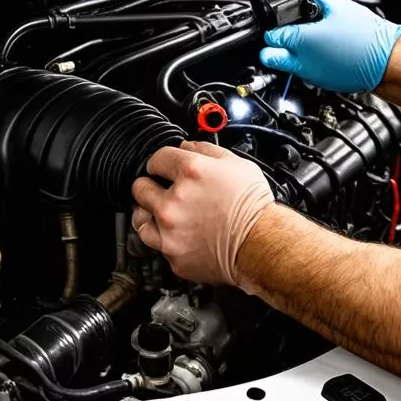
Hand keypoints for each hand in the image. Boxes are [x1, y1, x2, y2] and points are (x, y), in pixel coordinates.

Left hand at [131, 141, 273, 286]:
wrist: (260, 243)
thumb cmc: (252, 206)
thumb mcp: (237, 163)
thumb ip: (206, 150)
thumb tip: (187, 146)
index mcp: (190, 172)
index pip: (156, 158)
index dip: (160, 161)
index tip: (162, 167)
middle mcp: (174, 201)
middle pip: (140, 187)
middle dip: (150, 184)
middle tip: (159, 188)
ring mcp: (170, 230)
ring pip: (139, 217)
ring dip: (148, 212)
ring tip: (163, 212)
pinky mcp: (172, 254)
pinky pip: (156, 242)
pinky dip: (163, 236)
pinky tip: (176, 231)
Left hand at [259, 0, 400, 92]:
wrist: (384, 59)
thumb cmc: (364, 35)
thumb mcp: (337, 6)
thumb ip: (314, 3)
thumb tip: (307, 3)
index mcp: (300, 40)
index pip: (270, 37)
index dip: (271, 28)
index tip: (277, 25)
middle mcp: (302, 62)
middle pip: (268, 59)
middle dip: (270, 48)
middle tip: (281, 38)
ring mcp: (312, 75)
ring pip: (287, 67)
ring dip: (291, 55)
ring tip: (310, 42)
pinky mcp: (323, 83)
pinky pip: (306, 73)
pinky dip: (308, 63)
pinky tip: (323, 52)